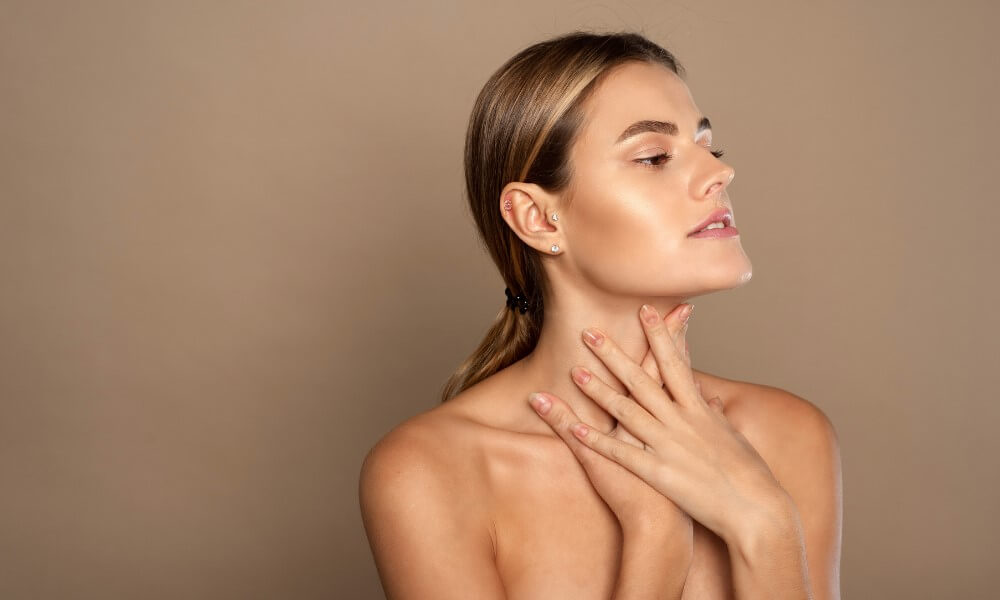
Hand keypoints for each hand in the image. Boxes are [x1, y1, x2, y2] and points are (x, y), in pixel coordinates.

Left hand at [535, 303, 786, 544]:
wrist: (757, 510)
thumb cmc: (749, 475)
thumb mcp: (731, 436)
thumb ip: (714, 415)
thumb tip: (707, 398)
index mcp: (699, 410)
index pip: (675, 363)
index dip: (659, 335)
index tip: (645, 310)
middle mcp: (682, 421)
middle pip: (642, 380)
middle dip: (615, 354)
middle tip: (590, 332)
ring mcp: (669, 445)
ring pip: (627, 410)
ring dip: (600, 390)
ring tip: (576, 371)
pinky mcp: (659, 472)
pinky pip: (621, 452)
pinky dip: (599, 439)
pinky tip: (577, 426)